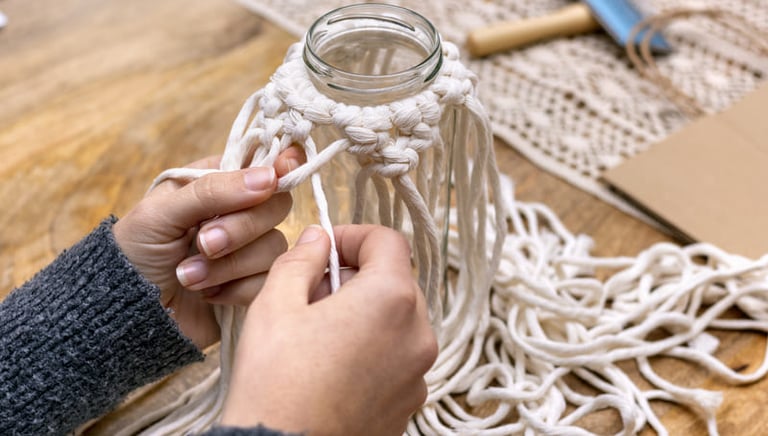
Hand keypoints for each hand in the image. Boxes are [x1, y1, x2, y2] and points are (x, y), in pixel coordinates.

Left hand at [112, 149, 303, 349]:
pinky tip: (208, 294)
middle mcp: (240, 212)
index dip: (281, 166)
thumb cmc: (134, 253)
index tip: (277, 176)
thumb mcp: (161, 213)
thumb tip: (269, 177)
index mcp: (218, 182)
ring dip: (229, 265)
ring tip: (188, 277)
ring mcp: (249, 250)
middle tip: (203, 244)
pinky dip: (236, 289)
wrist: (125, 314)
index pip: (264, 164)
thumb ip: (213, 191)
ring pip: (274, 246)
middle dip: (241, 229)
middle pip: (277, 206)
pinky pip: (270, 280)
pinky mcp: (253, 285)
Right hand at [221, 225, 437, 435]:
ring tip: (319, 334)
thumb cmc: (276, 382)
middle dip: (356, 277)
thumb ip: (302, 259)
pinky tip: (332, 367)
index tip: (325, 249)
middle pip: (395, 281)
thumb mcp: (275, 304)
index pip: (388, 241)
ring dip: (364, 314)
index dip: (353, 236)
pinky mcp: (408, 404)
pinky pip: (396, 359)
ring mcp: (418, 374)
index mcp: (391, 299)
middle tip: (312, 294)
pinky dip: (372, 349)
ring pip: (396, 322)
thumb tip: (318, 238)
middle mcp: (418, 335)